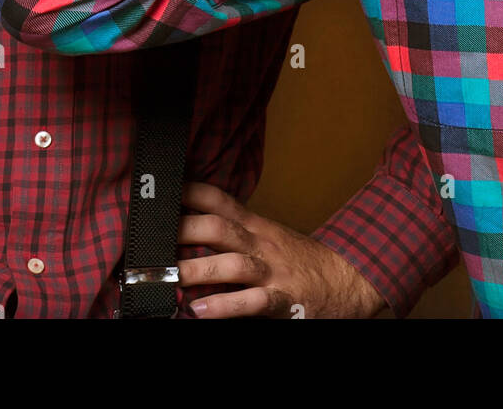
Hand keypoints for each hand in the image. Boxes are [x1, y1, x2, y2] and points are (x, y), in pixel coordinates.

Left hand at [177, 181, 385, 318]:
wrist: (351, 279)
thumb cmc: (303, 261)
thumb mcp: (271, 237)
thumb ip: (237, 234)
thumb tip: (193, 234)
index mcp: (256, 226)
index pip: (219, 200)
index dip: (190, 193)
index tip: (161, 192)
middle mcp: (261, 244)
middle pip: (219, 227)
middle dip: (184, 230)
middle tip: (151, 240)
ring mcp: (272, 272)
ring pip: (232, 264)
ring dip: (197, 269)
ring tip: (168, 278)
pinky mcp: (283, 302)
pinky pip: (251, 303)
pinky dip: (224, 306)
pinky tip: (200, 310)